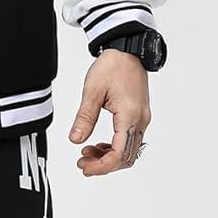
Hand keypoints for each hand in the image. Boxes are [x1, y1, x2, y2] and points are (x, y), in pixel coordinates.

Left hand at [68, 50, 151, 175]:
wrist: (128, 50)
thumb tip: (75, 140)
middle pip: (126, 157)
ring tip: (87, 153)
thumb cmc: (112, 66)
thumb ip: (84, 118)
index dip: (101, 166)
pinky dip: (115, 148)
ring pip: (129, 151)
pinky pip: (130, 140)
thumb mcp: (92, 92)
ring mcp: (142, 119)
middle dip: (103, 165)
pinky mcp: (139, 116)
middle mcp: (140, 120)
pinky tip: (98, 145)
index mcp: (129, 116)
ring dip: (109, 157)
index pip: (119, 153)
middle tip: (82, 162)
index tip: (84, 167)